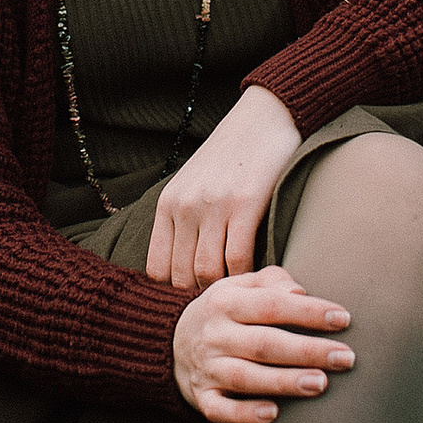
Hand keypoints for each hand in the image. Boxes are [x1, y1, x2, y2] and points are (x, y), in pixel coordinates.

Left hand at [146, 84, 302, 289]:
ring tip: (240, 295)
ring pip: (208, 272)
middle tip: (222, 306)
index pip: (157, 268)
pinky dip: (247, 276)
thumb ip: (184, 219)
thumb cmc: (232, 155)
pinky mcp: (245, 204)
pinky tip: (258, 277)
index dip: (174, 292)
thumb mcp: (193, 183)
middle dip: (200, 297)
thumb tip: (184, 268)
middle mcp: (184, 207)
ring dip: (225, 290)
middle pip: (181, 276)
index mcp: (167, 204)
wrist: (265, 117)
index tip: (195, 300)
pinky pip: (239, 259)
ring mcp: (213, 206)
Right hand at [172, 269, 353, 422]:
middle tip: (345, 358)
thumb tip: (300, 291)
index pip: (271, 305)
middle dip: (308, 351)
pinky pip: (221, 409)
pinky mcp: (202, 397)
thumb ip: (272, 281)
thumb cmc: (223, 313)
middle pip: (265, 344)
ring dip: (285, 382)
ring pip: (247, 378)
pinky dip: (245, 414)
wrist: (169, 341)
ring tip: (320, 384)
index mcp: (226, 302)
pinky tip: (273, 414)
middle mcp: (215, 335)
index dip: (308, 312)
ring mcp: (207, 368)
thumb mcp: (239, 286)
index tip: (343, 318)